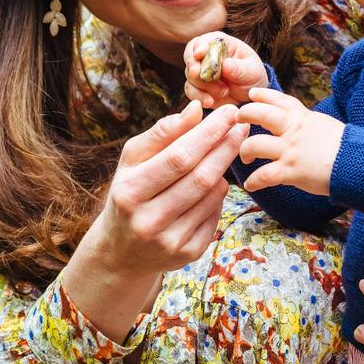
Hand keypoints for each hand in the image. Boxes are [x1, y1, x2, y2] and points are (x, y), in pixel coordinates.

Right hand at [64, 101, 248, 340]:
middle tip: (241, 126)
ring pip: (212, 196)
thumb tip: (196, 109)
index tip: (229, 112)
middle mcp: (148, 221)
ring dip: (223, 169)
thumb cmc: (130, 191)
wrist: (122, 250)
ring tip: (225, 151)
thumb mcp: (133, 160)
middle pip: (201, 178)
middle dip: (225, 147)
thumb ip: (163, 133)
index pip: (179, 157)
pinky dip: (219, 194)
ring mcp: (170, 242)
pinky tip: (214, 183)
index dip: (208, 133)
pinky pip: (215, 215)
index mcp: (130, 192)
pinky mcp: (188, 254)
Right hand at [183, 32, 268, 106]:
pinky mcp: (198, 88)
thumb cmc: (252, 75)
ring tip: (224, 91)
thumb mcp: (252, 71)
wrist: (251, 94)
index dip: (199, 46)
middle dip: (193, 67)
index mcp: (219, 44)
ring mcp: (200, 72)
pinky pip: (191, 92)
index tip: (199, 54)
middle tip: (198, 74)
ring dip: (203, 86)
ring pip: (190, 77)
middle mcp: (206, 56)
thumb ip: (239, 68)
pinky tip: (210, 101)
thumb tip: (225, 64)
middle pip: (190, 57)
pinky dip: (199, 97)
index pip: (203, 41)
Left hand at [235, 87, 343, 196]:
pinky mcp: (290, 171)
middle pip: (260, 114)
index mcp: (302, 117)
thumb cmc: (344, 146)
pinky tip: (250, 185)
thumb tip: (298, 122)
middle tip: (238, 120)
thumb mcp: (323, 125)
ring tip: (246, 157)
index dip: (263, 95)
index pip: (278, 99)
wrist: (355, 163)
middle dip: (245, 114)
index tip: (252, 94)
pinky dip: (254, 181)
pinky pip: (264, 176)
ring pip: (254, 144)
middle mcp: (293, 130)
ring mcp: (290, 150)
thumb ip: (306, 122)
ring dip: (245, 151)